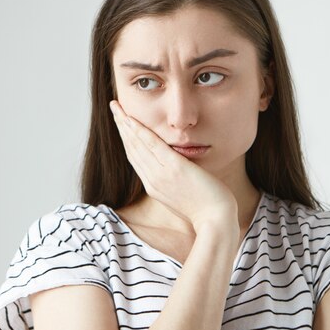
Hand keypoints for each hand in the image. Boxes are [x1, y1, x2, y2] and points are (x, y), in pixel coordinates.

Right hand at [109, 100, 237, 231]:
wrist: (216, 220)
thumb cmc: (206, 209)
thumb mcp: (183, 195)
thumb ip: (173, 180)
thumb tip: (174, 166)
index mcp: (154, 187)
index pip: (135, 158)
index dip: (126, 139)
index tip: (121, 123)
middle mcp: (153, 181)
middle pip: (131, 149)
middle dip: (121, 127)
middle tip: (114, 108)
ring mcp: (162, 175)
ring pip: (137, 145)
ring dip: (126, 124)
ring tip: (117, 108)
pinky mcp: (175, 169)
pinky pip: (153, 146)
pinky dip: (141, 131)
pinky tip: (132, 119)